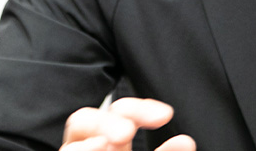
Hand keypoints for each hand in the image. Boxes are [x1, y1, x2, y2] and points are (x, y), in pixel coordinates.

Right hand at [60, 97, 195, 150]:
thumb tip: (186, 141)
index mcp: (111, 145)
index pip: (119, 113)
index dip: (139, 108)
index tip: (165, 114)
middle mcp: (91, 150)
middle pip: (83, 121)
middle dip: (104, 121)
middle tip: (127, 131)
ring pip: (69, 146)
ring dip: (86, 144)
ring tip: (108, 143)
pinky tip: (96, 148)